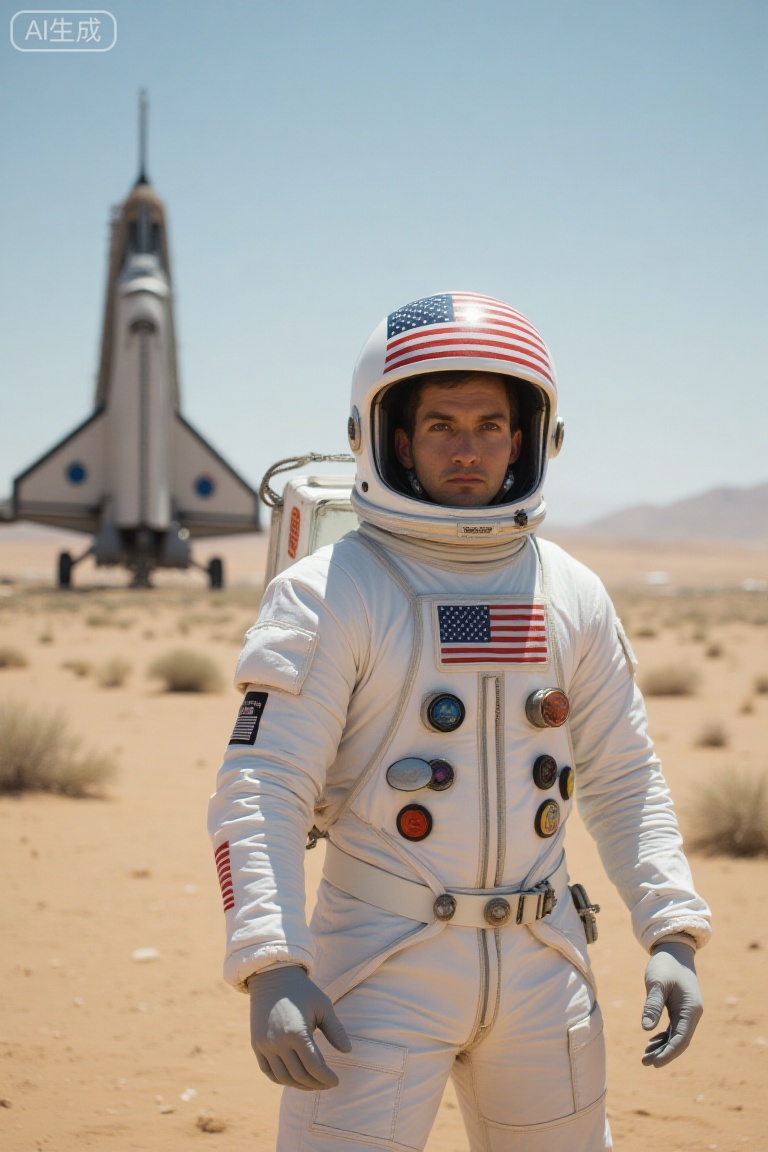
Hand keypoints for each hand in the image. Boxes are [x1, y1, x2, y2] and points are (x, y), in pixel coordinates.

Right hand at [248, 965, 351, 1090]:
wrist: (272, 977)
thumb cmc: (302, 990)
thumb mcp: (322, 1005)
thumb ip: (335, 1030)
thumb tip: (347, 1051)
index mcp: (297, 1033)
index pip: (314, 1066)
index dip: (326, 1077)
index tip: (336, 1081)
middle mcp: (278, 1042)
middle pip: (299, 1075)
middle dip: (316, 1083)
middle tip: (327, 1084)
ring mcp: (265, 1045)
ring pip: (283, 1077)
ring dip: (299, 1085)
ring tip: (313, 1083)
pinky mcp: (256, 1045)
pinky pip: (268, 1071)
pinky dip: (281, 1079)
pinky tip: (293, 1079)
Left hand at [641, 940, 702, 1066]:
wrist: (674, 949)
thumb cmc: (665, 964)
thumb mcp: (657, 983)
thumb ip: (652, 1005)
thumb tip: (645, 1029)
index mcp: (690, 1009)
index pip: (681, 1038)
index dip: (669, 1053)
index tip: (655, 1063)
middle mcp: (692, 1013)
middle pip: (680, 1041)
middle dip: (664, 1053)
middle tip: (645, 1063)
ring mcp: (687, 1011)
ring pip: (676, 1036)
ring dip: (662, 1046)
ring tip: (645, 1057)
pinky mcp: (680, 1008)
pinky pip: (674, 1028)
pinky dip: (663, 1036)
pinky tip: (651, 1042)